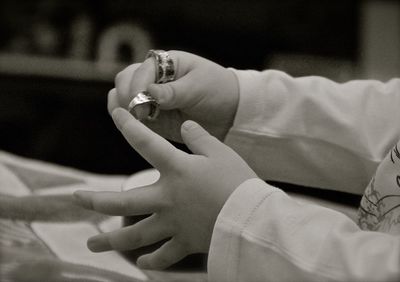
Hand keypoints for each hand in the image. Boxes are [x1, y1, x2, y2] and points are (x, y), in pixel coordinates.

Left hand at [74, 108, 256, 269]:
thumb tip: (186, 126)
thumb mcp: (221, 151)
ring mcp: (173, 223)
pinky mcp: (185, 242)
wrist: (253, 217)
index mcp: (177, 169)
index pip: (146, 143)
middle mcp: (167, 197)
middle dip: (96, 201)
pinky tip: (142, 264)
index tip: (116, 115)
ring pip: (135, 235)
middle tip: (76, 199)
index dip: (128, 126)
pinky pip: (164, 256)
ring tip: (92, 244)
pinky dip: (153, 262)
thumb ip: (199, 137)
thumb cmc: (239, 181)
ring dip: (110, 241)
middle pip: (123, 201)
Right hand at [108, 51, 238, 141]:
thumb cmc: (218, 90)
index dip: (137, 86)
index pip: (140, 71)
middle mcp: (154, 78)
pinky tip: (136, 127)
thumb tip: (149, 92)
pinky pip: (130, 117)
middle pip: (124, 80)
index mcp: (166, 63)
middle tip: (139, 114)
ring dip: (123, 108)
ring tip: (136, 121)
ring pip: (121, 97)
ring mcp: (150, 98)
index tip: (141, 103)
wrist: (230, 112)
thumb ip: (174, 91)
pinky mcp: (151, 117)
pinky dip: (128, 121)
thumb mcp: (199, 87)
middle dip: (126, 96)